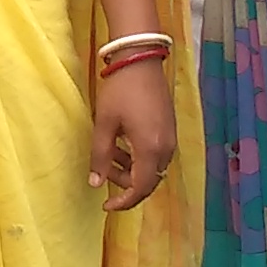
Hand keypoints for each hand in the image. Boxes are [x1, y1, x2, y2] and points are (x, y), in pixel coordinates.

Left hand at [88, 60, 176, 212]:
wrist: (140, 60)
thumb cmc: (119, 91)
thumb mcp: (104, 124)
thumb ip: (100, 156)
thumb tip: (95, 183)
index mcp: (151, 149)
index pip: (140, 188)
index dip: (124, 201)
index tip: (106, 206)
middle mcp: (166, 148)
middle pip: (149, 181)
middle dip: (126, 184)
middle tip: (104, 172)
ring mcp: (171, 138)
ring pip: (153, 168)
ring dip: (131, 169)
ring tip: (109, 152)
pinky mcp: (170, 128)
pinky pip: (157, 154)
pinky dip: (140, 157)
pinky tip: (122, 143)